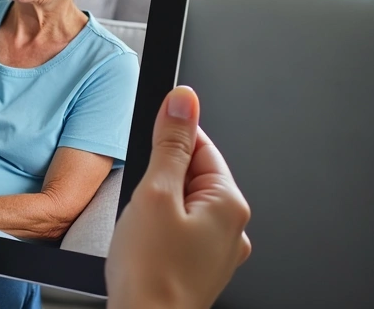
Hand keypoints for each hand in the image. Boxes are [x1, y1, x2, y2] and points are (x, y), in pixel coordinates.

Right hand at [106, 86, 251, 308]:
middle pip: (192, 176)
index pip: (201, 146)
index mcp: (229, 204)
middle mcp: (233, 228)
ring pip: (183, 205)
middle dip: (160, 179)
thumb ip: (169, 145)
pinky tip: (144, 245)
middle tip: (140, 199)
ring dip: (157, 207)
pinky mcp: (199, 267)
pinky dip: (159, 231)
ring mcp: (218, 251)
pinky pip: (180, 232)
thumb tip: (183, 100)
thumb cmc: (151, 272)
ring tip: (140, 228)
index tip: (148, 136)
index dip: (169, 140)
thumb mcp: (155, 193)